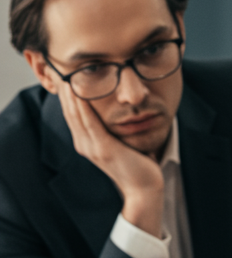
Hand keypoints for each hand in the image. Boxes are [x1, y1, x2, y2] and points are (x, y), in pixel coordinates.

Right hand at [58, 83, 164, 236]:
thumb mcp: (120, 142)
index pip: (72, 114)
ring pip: (76, 115)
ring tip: (66, 74)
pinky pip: (89, 123)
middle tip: (60, 68)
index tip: (66, 75)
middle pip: (70, 112)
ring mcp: (92, 148)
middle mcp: (85, 145)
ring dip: (70, 94)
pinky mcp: (104, 149)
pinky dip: (83, 106)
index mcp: (87, 143)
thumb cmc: (138, 165)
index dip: (67, 95)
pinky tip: (79, 91)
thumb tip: (120, 112)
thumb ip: (113, 128)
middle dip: (65, 90)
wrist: (145, 188)